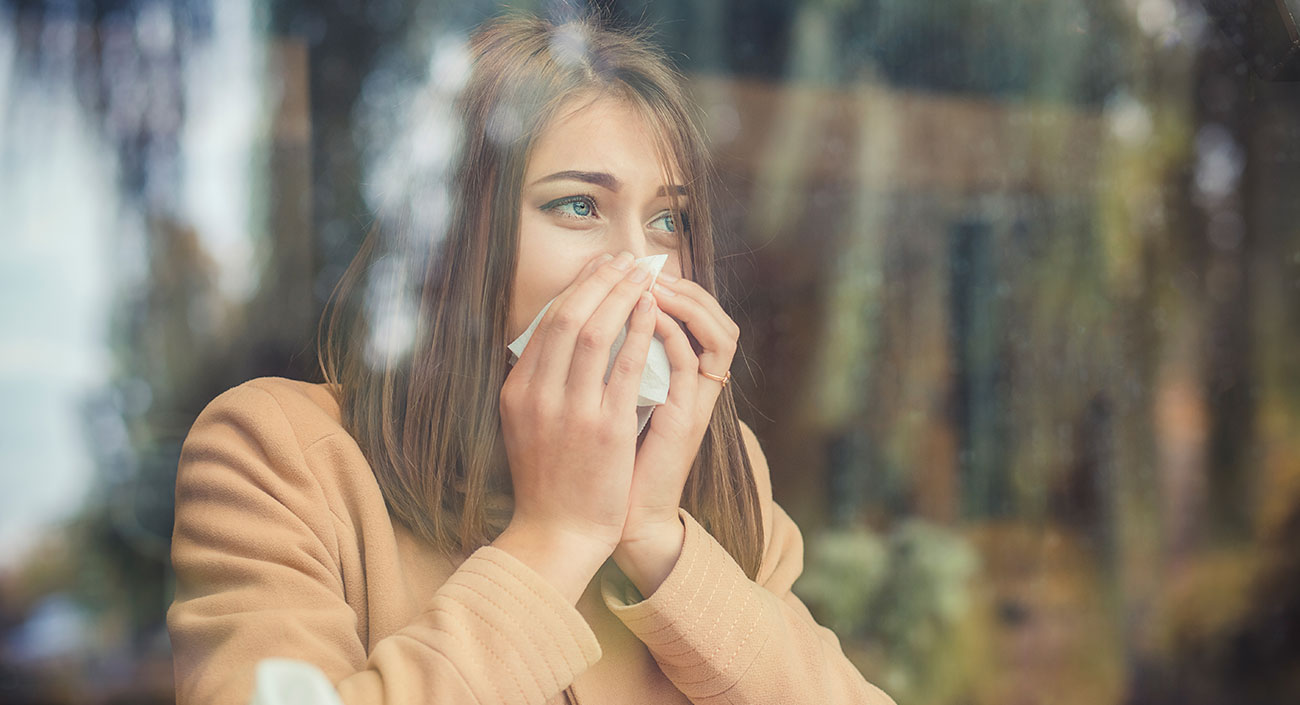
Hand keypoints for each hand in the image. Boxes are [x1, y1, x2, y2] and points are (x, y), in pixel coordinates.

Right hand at [498, 251, 659, 561]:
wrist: (557, 533)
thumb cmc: (547, 482)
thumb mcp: (524, 426)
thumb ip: (536, 384)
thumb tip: (553, 340)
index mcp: (517, 392)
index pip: (546, 324)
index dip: (576, 289)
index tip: (599, 269)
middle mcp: (538, 395)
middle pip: (568, 318)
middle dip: (599, 281)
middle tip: (624, 260)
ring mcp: (571, 411)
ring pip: (594, 332)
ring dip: (620, 294)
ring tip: (641, 274)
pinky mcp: (605, 428)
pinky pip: (624, 366)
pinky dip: (638, 331)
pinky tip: (652, 310)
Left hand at [612, 272, 739, 592]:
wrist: (613, 517)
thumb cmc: (604, 463)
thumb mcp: (604, 402)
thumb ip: (606, 366)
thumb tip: (577, 322)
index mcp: (676, 380)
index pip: (692, 318)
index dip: (669, 288)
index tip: (630, 268)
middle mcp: (694, 388)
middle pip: (714, 317)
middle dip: (682, 285)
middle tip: (643, 264)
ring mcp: (695, 403)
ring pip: (718, 333)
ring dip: (686, 301)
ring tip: (651, 280)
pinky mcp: (686, 418)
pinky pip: (693, 363)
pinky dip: (673, 333)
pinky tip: (649, 313)